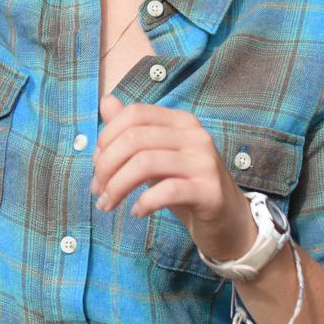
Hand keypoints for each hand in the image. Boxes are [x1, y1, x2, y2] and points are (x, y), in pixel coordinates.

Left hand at [91, 94, 257, 261]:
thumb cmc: (185, 185)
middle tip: (97, 191)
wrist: (228, 220)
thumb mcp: (156, 155)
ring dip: (118, 186)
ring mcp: (204, 161)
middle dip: (107, 165)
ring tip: (107, 204)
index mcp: (180, 120)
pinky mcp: (210, 191)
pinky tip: (136, 212)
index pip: (135, 114)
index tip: (96, 165)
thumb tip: (106, 102)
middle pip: (136, 139)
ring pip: (146, 163)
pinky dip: (144, 202)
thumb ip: (131, 130)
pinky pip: (168, 191)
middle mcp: (195, 135)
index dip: (107, 137)